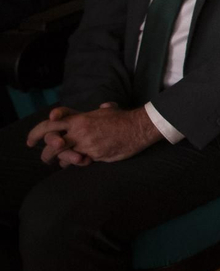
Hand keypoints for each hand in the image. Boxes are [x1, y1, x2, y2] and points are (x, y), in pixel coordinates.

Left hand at [27, 104, 160, 165]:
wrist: (138, 127)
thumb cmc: (124, 118)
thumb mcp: (108, 110)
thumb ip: (100, 110)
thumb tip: (104, 107)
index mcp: (79, 118)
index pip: (51, 122)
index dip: (37, 132)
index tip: (32, 140)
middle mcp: (78, 130)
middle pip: (51, 142)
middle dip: (45, 152)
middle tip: (44, 158)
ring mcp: (85, 143)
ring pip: (62, 154)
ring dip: (59, 160)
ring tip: (58, 163)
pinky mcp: (93, 154)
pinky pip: (78, 161)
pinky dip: (76, 163)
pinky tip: (78, 162)